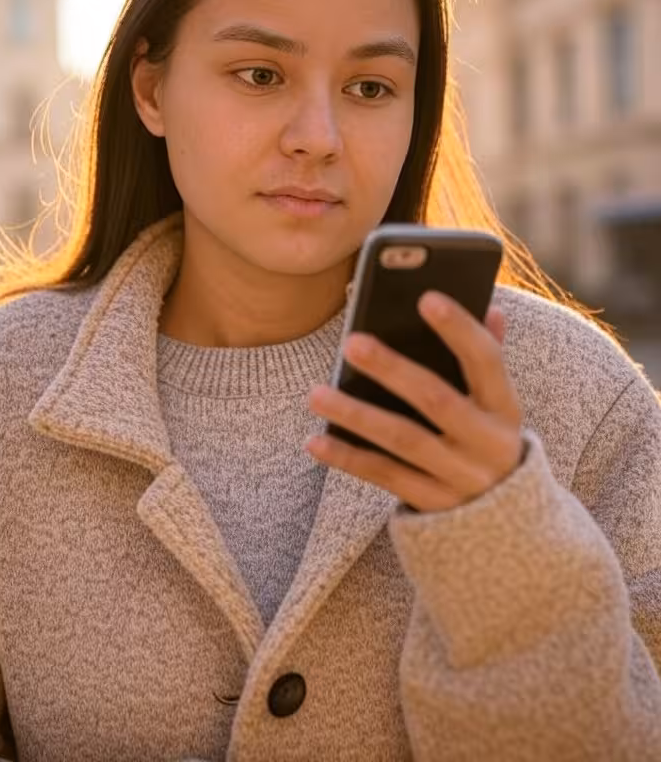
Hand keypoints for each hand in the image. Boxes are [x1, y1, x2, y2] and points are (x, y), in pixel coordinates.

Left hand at [307, 292, 523, 511]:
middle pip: (436, 399)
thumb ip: (489, 359)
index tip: (426, 298)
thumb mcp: (497, 406)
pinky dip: (348, 459)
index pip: (486, 360)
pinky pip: (384, 477)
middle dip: (393, 369)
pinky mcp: (433, 505)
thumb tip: (491, 308)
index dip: (460, 329)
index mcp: (505, 408)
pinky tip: (315, 441)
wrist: (510, 528)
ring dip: (356, 415)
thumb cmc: (488, 443)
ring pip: (402, 440)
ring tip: (316, 393)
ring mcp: (460, 478)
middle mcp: (487, 444)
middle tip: (352, 342)